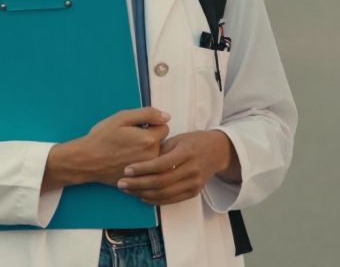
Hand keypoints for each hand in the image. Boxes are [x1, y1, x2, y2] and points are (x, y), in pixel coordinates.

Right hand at [46, 108, 169, 188]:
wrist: (86, 160)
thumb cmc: (102, 137)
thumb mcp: (122, 117)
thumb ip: (148, 114)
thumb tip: (167, 116)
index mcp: (149, 140)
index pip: (164, 127)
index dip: (152, 125)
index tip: (139, 127)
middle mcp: (152, 157)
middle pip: (162, 142)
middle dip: (151, 138)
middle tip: (131, 139)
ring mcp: (146, 171)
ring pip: (156, 156)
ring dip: (148, 151)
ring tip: (128, 150)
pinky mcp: (140, 180)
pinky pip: (149, 169)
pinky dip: (142, 164)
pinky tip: (127, 160)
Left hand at [117, 130, 235, 205]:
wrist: (217, 151)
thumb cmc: (194, 141)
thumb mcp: (178, 139)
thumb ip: (161, 150)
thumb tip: (139, 159)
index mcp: (187, 153)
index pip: (161, 164)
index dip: (142, 169)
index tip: (126, 170)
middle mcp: (192, 169)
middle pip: (161, 182)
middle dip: (138, 184)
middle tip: (121, 183)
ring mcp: (194, 183)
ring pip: (164, 193)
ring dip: (143, 194)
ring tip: (128, 190)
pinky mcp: (194, 192)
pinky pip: (171, 200)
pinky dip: (154, 200)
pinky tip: (142, 196)